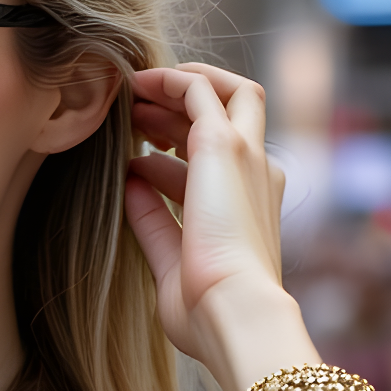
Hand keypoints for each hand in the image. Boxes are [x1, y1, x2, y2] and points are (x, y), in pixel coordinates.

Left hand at [122, 64, 292, 386]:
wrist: (233, 310)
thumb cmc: (206, 308)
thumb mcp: (173, 260)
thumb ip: (154, 222)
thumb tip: (132, 186)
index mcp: (253, 208)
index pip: (219, 164)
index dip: (177, 151)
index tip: (140, 154)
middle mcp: (258, 176)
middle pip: (231, 116)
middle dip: (183, 107)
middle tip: (136, 115)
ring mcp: (247, 157)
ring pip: (224, 93)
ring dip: (176, 89)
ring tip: (132, 98)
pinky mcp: (224, 144)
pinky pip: (199, 89)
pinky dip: (169, 79)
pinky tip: (138, 85)